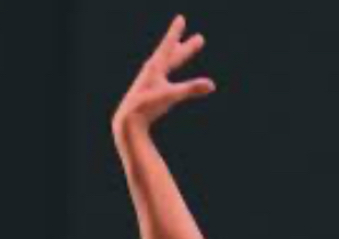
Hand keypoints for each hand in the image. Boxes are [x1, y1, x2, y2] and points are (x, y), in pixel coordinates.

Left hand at [113, 15, 214, 137]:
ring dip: (176, 55)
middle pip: (172, 55)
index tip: (180, 18)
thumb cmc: (148, 106)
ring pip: (166, 64)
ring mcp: (148, 81)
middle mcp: (151, 71)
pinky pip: (161, 76)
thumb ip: (191, 89)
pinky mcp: (146, 91)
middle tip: (200, 39)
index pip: (168, 44)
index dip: (175, 32)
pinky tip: (165, 75)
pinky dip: (167, 70)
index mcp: (156, 67)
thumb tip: (211, 85)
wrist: (127, 120)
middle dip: (186, 47)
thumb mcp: (171, 95)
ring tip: (181, 49)